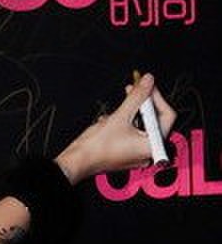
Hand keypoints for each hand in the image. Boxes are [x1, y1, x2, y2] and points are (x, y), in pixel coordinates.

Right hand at [54, 73, 175, 184]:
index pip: (166, 115)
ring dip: (131, 112)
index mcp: (151, 146)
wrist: (78, 161)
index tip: (147, 86)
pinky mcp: (128, 153)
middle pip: (154, 120)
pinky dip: (125, 123)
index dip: (157, 98)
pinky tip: (112, 120)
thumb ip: (137, 97)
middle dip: (143, 104)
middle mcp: (147, 152)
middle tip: (134, 90)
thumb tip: (148, 82)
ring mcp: (137, 154)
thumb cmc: (96, 148)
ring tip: (120, 107)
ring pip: (142, 126)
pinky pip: (133, 133)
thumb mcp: (119, 116)